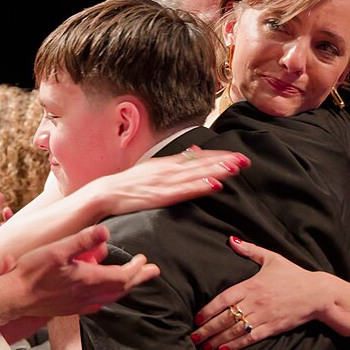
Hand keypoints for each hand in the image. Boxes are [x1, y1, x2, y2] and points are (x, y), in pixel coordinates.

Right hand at [8, 225, 157, 318]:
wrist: (14, 297)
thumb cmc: (32, 272)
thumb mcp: (57, 250)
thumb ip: (83, 240)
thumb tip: (106, 231)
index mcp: (88, 279)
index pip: (123, 276)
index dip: (137, 268)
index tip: (145, 259)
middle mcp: (88, 295)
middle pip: (121, 289)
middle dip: (138, 279)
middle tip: (152, 271)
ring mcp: (79, 304)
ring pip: (110, 298)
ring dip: (125, 288)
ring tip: (133, 281)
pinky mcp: (70, 309)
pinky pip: (97, 304)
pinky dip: (108, 297)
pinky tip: (104, 296)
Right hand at [91, 149, 247, 216]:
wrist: (104, 193)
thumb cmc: (128, 185)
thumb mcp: (153, 169)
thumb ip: (175, 162)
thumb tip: (195, 152)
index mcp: (167, 163)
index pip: (198, 158)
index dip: (219, 157)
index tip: (238, 156)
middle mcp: (168, 169)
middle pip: (201, 164)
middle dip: (224, 162)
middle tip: (245, 160)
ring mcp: (164, 182)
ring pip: (195, 175)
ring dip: (216, 171)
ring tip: (235, 168)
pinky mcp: (159, 196)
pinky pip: (183, 191)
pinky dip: (199, 187)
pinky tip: (213, 185)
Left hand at [190, 237, 333, 349]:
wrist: (317, 293)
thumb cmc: (294, 275)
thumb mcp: (272, 258)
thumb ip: (250, 250)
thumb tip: (231, 240)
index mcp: (252, 285)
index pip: (224, 298)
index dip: (209, 310)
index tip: (197, 318)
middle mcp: (256, 301)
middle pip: (226, 317)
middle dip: (208, 329)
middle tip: (194, 337)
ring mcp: (264, 316)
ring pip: (236, 330)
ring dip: (218, 340)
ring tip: (205, 347)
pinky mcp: (273, 327)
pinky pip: (251, 338)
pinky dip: (237, 344)